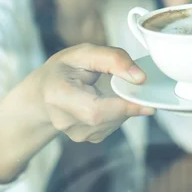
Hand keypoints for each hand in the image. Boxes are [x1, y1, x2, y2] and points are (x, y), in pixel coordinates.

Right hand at [34, 43, 153, 143]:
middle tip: (135, 87)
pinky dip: (119, 112)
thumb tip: (140, 78)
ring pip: (114, 123)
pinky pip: (113, 126)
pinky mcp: (87, 138)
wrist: (43, 92)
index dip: (124, 108)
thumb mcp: (84, 53)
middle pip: (107, 118)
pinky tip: (109, 100)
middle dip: (128, 104)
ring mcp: (75, 133)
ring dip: (124, 106)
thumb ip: (113, 59)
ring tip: (112, 89)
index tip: (148, 103)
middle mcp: (64, 120)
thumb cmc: (64, 69)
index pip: (95, 110)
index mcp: (58, 95)